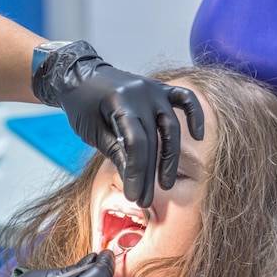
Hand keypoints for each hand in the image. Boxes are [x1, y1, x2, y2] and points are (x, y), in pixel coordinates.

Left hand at [32, 41, 203, 207]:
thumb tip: (134, 179)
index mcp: (119, 102)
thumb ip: (115, 151)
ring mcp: (153, 89)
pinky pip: (185, 99)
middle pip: (152, 140)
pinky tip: (199, 136)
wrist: (78, 75)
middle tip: (144, 200)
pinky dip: (195, 115)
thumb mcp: (92, 131)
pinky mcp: (160, 88)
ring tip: (165, 184)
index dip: (136, 173)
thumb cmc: (81, 105)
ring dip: (169, 158)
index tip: (134, 197)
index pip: (135, 143)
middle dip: (148, 174)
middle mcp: (141, 93)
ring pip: (170, 127)